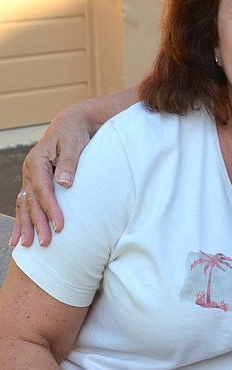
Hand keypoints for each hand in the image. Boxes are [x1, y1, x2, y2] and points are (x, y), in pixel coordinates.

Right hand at [10, 90, 134, 248]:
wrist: (71, 124)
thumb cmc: (75, 133)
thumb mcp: (74, 143)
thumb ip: (70, 162)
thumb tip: (64, 183)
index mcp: (37, 161)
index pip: (43, 191)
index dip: (51, 210)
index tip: (60, 227)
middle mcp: (29, 171)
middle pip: (32, 202)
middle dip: (37, 224)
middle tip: (44, 243)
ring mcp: (29, 178)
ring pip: (25, 205)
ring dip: (26, 226)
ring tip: (26, 246)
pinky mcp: (34, 183)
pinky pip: (25, 204)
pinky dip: (22, 221)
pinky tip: (17, 238)